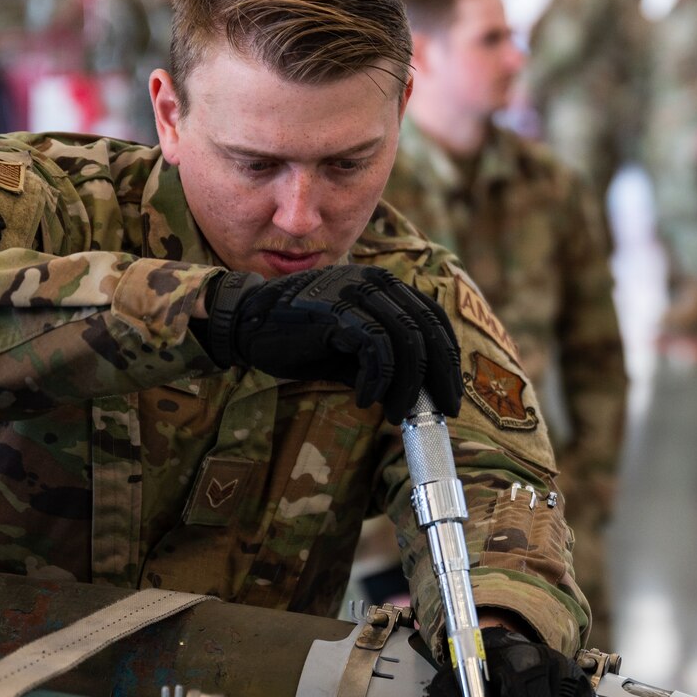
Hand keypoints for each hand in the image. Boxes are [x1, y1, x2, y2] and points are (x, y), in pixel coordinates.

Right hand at [197, 265, 462, 422]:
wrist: (246, 323)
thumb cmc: (300, 338)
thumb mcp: (351, 351)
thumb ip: (386, 362)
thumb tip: (419, 395)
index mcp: (384, 285)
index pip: (432, 318)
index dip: (448, 357)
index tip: (450, 393)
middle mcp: (375, 282)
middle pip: (426, 330)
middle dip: (439, 376)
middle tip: (440, 412)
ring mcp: (354, 292)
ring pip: (404, 340)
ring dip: (406, 385)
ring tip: (396, 414)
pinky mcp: (335, 310)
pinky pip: (373, 347)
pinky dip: (376, 378)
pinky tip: (364, 399)